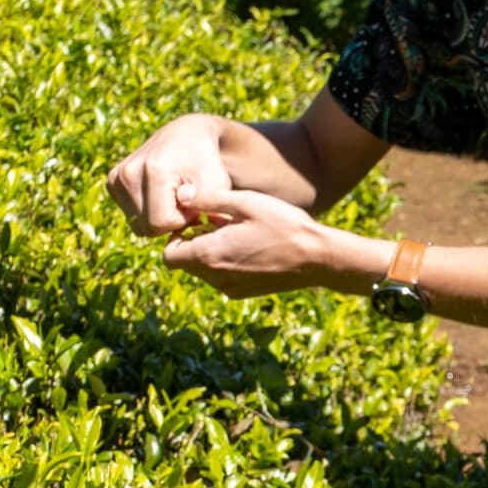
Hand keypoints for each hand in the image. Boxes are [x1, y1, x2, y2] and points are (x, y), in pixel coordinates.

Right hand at [107, 112, 233, 236]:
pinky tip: (161, 195)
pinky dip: (148, 211)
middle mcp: (127, 173)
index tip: (195, 203)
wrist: (186, 135)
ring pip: (137, 224)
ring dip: (159, 218)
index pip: (160, 223)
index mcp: (153, 171)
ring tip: (174, 197)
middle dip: (170, 221)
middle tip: (185, 202)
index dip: (182, 220)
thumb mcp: (218, 184)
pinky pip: (131, 215)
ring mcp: (116, 177)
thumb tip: (208, 219)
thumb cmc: (206, 162)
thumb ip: (213, 207)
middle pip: (146, 227)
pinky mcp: (112, 181)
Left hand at [160, 187, 350, 295]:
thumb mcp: (245, 203)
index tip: (195, 220)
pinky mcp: (243, 293)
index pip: (168, 255)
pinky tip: (247, 245)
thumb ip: (208, 199)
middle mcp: (215, 278)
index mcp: (210, 256)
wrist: (318, 258)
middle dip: (192, 241)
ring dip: (209, 251)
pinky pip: (220, 277)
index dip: (175, 236)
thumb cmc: (283, 225)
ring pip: (202, 270)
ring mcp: (229, 289)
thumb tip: (181, 195)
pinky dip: (224, 262)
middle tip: (217, 222)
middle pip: (184, 263)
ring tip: (235, 232)